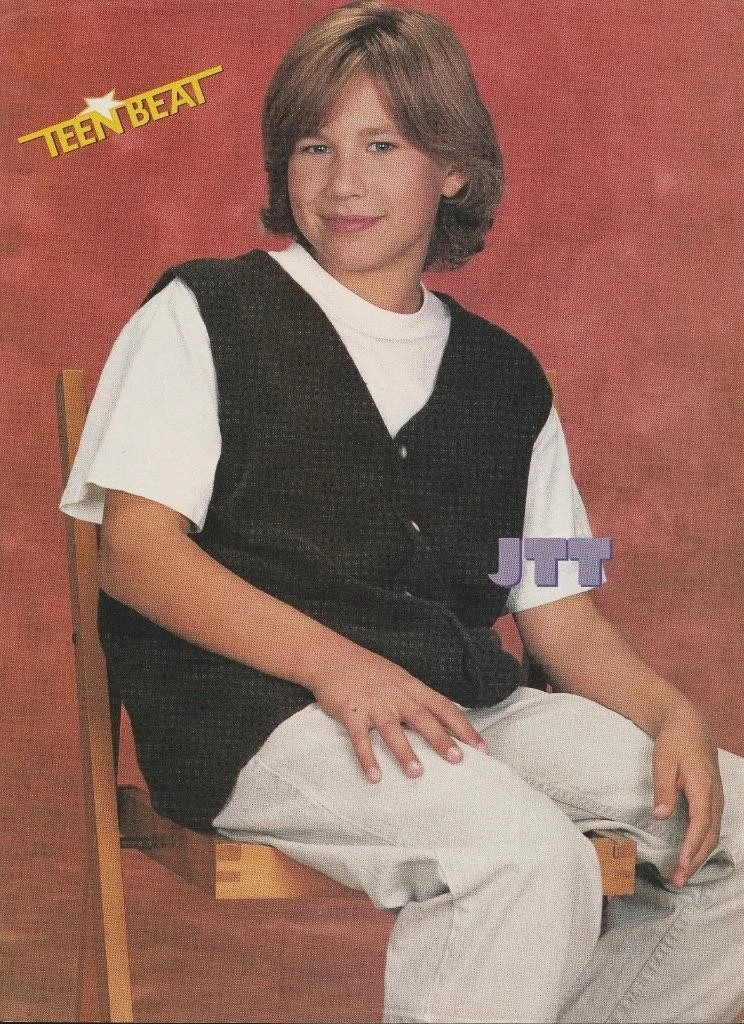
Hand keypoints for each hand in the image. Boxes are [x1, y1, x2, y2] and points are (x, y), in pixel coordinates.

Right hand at [309, 647, 488, 781]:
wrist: (330, 656)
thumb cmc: (366, 669)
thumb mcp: (398, 678)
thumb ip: (417, 699)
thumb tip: (442, 724)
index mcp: (411, 687)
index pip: (444, 707)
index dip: (464, 728)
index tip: (481, 748)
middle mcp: (395, 695)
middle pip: (423, 718)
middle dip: (441, 739)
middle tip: (458, 760)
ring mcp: (373, 704)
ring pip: (392, 730)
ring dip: (405, 752)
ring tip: (417, 774)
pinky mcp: (350, 712)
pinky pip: (360, 738)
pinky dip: (367, 758)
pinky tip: (375, 776)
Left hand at [651, 699, 723, 886]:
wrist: (689, 725)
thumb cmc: (674, 742)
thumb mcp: (663, 761)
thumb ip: (663, 790)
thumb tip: (661, 816)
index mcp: (703, 786)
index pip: (700, 823)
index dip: (691, 847)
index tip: (681, 864)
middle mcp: (715, 796)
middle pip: (709, 835)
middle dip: (695, 860)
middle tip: (677, 880)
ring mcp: (717, 798)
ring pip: (713, 834)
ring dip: (699, 856)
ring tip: (682, 874)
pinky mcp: (714, 799)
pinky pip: (712, 827)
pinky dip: (703, 845)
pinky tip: (691, 856)